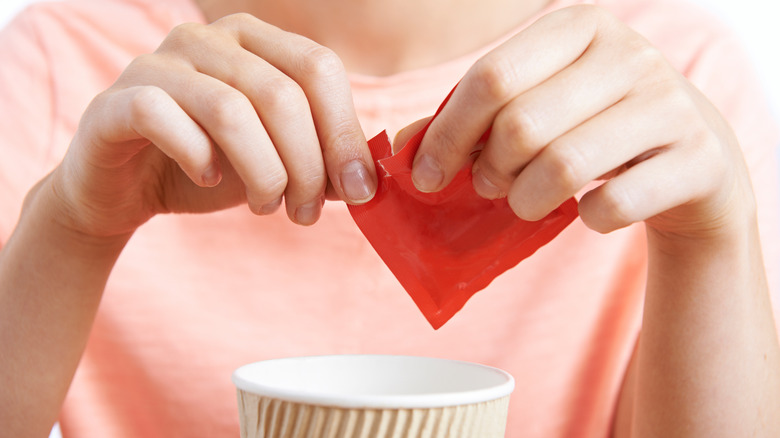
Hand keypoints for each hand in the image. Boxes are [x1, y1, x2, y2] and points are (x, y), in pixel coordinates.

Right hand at [50, 13, 376, 237]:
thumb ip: (319, 161)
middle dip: (307, 165)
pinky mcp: (118, 99)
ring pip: (231, 110)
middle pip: (283, 95)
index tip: (358, 189)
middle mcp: (207, 39)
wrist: (125, 187)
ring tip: (267, 207)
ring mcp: (158, 63)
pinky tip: (209, 180)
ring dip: (263, 173)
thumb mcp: (276, 163)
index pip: (319, 69)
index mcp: (255, 42)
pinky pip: (165, 119)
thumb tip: (365, 179)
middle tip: (305, 213)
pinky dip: (198, 158)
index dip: (345, 133)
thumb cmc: (209, 167)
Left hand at [411, 5, 752, 241]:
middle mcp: (630, 54)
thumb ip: (470, 122)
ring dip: (526, 201)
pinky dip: (588, 218)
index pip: (492, 77)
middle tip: (486, 186)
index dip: (447, 133)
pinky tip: (588, 210)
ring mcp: (670, 104)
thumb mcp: (537, 109)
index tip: (425, 175)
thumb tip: (402, 151)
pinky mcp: (697, 159)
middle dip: (488, 171)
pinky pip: (613, 205)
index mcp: (579, 28)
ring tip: (525, 202)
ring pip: (563, 167)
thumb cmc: (594, 129)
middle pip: (521, 125)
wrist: (694, 159)